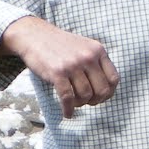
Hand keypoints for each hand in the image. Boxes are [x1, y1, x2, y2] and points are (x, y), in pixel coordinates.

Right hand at [0, 16, 119, 118]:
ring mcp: (73, 65)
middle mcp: (88, 57)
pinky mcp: (57, 73)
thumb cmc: (59, 45)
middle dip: (95, 101)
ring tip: (73, 103)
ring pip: (85, 96)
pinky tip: (66, 113)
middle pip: (102, 91)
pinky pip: (68, 98)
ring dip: (80, 104)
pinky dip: (68, 110)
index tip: (99, 97)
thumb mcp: (84, 47)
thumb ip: (95, 62)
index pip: (114, 79)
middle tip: (86, 102)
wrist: (34, 35)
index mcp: (98, 50)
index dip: (109, 93)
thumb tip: (105, 90)